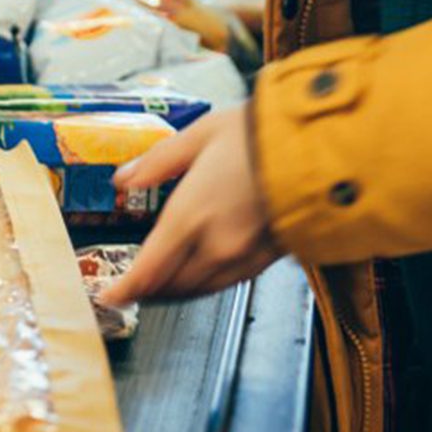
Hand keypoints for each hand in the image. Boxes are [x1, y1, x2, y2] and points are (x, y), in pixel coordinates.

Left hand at [99, 107, 279, 305]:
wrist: (324, 144)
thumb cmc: (263, 134)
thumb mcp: (200, 135)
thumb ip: (157, 163)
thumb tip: (124, 179)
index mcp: (191, 215)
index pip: (147, 269)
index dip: (124, 289)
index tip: (108, 297)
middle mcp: (216, 245)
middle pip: (169, 285)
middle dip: (147, 289)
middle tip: (131, 287)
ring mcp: (244, 256)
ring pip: (198, 290)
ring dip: (174, 291)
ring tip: (160, 284)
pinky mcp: (267, 259)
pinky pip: (226, 283)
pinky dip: (205, 284)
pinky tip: (199, 273)